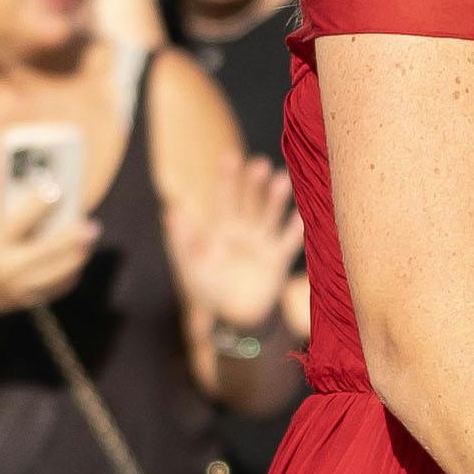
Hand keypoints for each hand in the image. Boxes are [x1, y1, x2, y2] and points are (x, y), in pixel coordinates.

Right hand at [0, 179, 96, 318]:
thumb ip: (4, 207)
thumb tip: (36, 183)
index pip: (21, 219)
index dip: (41, 203)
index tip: (58, 188)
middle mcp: (6, 267)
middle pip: (49, 250)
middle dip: (73, 236)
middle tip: (91, 224)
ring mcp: (18, 288)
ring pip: (60, 272)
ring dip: (79, 254)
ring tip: (88, 238)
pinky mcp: (28, 301)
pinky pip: (59, 287)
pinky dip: (72, 271)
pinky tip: (77, 256)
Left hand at [167, 158, 301, 365]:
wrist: (232, 316)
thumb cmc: (208, 287)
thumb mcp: (191, 264)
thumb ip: (183, 239)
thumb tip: (170, 212)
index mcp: (223, 227)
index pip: (225, 197)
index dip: (228, 178)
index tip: (231, 157)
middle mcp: (245, 229)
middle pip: (250, 201)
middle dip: (255, 184)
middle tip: (259, 164)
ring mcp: (263, 242)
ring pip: (270, 216)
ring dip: (276, 199)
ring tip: (283, 180)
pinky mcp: (278, 259)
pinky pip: (288, 243)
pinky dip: (295, 231)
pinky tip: (303, 216)